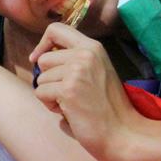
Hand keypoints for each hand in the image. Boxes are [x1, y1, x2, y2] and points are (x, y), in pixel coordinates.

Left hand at [31, 23, 141, 160]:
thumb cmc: (107, 106)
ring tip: (73, 103)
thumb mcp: (95, 71)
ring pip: (40, 79)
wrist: (122, 132)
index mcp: (93, 47)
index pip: (56, 29)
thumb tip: (40, 56)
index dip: (42, 43)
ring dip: (50, 95)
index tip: (38, 58)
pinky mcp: (68, 90)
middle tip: (69, 94)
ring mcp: (77, 71)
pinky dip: (50, 106)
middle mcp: (85, 54)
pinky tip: (70, 111)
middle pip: (43, 59)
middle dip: (49, 79)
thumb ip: (74, 60)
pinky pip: (40, 93)